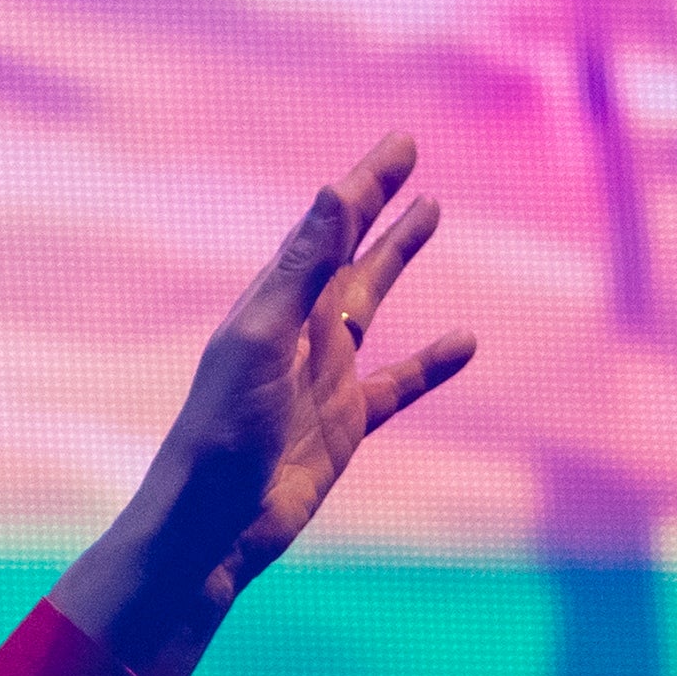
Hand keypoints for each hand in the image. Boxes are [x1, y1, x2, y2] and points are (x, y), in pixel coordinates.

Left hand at [53, 135, 474, 675]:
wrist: (210, 531)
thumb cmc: (221, 439)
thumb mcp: (262, 344)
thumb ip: (301, 271)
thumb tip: (333, 192)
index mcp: (271, 308)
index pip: (325, 230)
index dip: (362, 186)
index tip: (400, 144)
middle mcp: (296, 334)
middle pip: (346, 254)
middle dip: (377, 204)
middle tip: (408, 157)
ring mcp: (321, 378)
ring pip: (368, 303)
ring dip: (396, 259)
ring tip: (430, 213)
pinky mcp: (342, 426)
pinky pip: (397, 385)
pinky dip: (430, 364)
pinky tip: (466, 342)